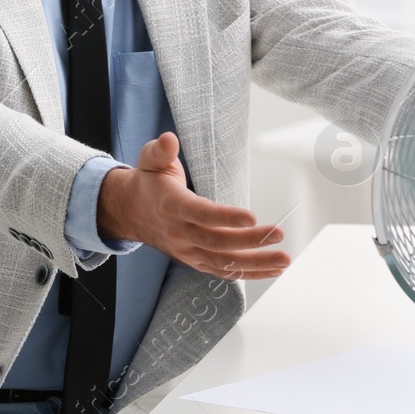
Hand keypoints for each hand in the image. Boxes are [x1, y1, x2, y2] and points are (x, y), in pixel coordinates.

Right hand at [97, 132, 289, 279]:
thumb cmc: (149, 183)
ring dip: (256, 263)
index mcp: (171, 206)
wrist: (131, 212)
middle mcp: (179, 233)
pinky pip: (223, 271)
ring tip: (283, 258)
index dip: (225, 217)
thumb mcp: (149, 160)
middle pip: (217, 242)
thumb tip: (169, 139)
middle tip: (278, 234)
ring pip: (223, 262)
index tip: (251, 216)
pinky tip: (272, 269)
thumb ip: (160, 150)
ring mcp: (187, 251)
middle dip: (250, 241)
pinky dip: (249, 274)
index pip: (200, 214)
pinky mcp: (195, 261)